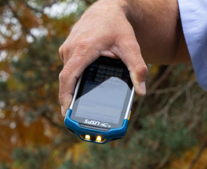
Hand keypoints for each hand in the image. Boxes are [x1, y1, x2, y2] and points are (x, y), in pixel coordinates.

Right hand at [58, 0, 147, 116]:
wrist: (108, 9)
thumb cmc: (118, 27)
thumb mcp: (131, 46)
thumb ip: (138, 69)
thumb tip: (141, 91)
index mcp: (83, 49)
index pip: (68, 76)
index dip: (65, 96)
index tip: (66, 111)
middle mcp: (70, 49)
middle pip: (67, 80)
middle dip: (70, 99)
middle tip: (75, 118)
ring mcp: (67, 49)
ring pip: (68, 75)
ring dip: (73, 90)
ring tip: (80, 108)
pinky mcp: (67, 50)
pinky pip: (69, 69)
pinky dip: (75, 80)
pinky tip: (83, 91)